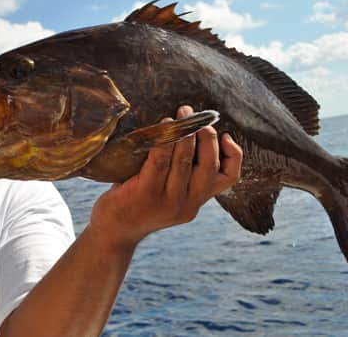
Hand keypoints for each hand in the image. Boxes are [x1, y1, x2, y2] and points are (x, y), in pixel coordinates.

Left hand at [88, 105, 242, 251]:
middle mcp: (188, 204)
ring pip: (184, 161)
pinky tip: (161, 128)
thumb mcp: (167, 192)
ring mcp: (168, 202)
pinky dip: (163, 141)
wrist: (113, 231)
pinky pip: (159, 161)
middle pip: (208, 165)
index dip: (233, 154)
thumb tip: (187, 130)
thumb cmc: (138, 202)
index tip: (224, 135)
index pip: (228, 177)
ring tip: (180, 115)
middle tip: (194, 115)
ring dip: (184, 133)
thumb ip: (181, 173)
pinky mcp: (146, 195)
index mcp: (196, 201)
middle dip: (204, 135)